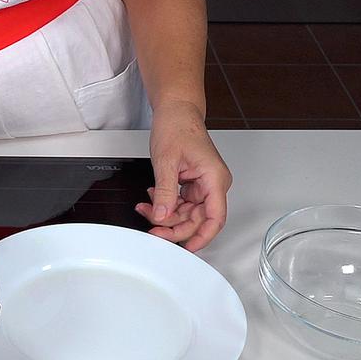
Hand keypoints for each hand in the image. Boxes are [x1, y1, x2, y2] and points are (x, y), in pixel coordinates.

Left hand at [135, 99, 231, 250]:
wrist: (175, 111)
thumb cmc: (177, 126)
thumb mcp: (166, 162)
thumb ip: (165, 192)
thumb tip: (162, 215)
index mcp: (214, 179)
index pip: (215, 218)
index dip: (202, 237)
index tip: (187, 248)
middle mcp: (212, 184)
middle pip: (197, 220)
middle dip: (173, 226)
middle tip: (152, 230)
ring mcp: (202, 185)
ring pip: (185, 213)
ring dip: (164, 215)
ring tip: (145, 208)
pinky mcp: (191, 184)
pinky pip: (179, 203)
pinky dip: (164, 204)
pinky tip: (151, 199)